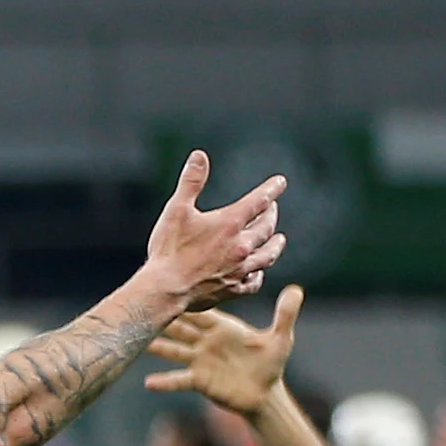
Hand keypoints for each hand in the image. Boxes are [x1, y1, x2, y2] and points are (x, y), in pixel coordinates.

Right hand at [142, 149, 288, 312]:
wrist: (165, 290)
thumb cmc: (168, 250)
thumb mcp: (176, 210)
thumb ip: (191, 182)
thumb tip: (199, 156)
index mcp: (229, 224)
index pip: (258, 201)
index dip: (271, 189)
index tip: (280, 182)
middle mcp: (240, 246)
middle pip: (266, 227)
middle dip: (271, 215)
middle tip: (273, 208)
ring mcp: (239, 269)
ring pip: (267, 255)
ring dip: (275, 245)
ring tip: (279, 239)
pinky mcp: (232, 289)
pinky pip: (254, 282)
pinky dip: (259, 275)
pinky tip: (258, 272)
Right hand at [145, 286, 300, 412]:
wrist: (265, 394)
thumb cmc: (271, 363)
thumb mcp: (280, 338)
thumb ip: (285, 315)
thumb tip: (296, 290)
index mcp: (223, 327)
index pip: (201, 311)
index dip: (186, 301)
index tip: (171, 287)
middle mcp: (207, 341)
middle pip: (181, 327)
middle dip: (165, 318)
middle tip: (145, 306)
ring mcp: (200, 360)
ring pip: (174, 350)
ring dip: (158, 346)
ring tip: (140, 341)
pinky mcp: (198, 380)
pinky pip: (178, 380)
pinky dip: (164, 382)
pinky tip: (149, 383)